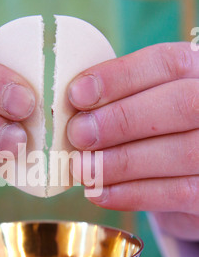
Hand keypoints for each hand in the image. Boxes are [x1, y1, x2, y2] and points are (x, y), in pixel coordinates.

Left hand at [67, 42, 198, 240]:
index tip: (77, 94)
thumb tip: (70, 109)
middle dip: (121, 119)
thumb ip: (116, 100)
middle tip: (78, 134)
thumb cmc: (155, 134)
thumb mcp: (141, 106)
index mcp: (197, 72)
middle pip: (180, 104)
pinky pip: (177, 193)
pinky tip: (99, 192)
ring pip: (180, 152)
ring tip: (83, 168)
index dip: (119, 77)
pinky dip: (131, 194)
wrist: (185, 179)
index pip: (166, 63)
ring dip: (121, 162)